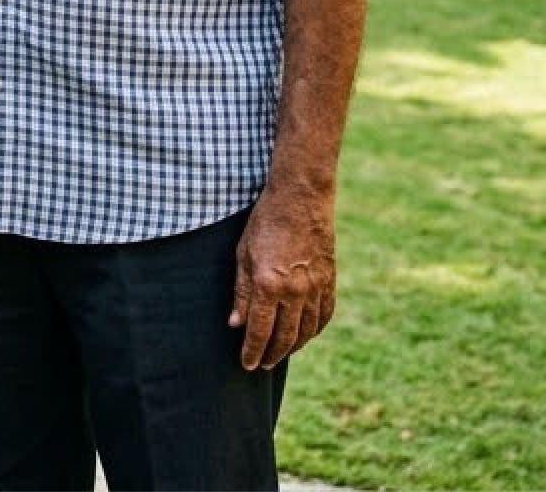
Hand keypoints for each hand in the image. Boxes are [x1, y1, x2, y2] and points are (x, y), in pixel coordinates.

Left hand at [229, 185, 336, 369]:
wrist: (301, 200)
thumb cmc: (264, 223)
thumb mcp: (243, 255)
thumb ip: (240, 292)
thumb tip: (235, 324)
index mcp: (268, 285)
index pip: (259, 330)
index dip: (252, 351)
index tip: (246, 364)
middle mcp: (295, 292)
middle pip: (285, 337)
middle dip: (272, 355)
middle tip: (262, 365)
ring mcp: (316, 289)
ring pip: (307, 331)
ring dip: (294, 347)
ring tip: (280, 354)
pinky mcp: (330, 282)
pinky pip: (324, 316)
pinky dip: (314, 330)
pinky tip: (305, 335)